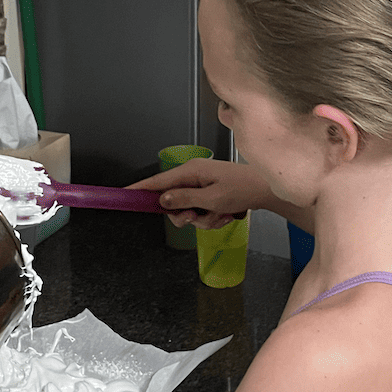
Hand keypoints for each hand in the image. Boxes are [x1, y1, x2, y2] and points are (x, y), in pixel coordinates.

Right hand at [129, 158, 269, 228]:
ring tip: (221, 215)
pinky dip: (213, 218)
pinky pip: (202, 213)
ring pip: (189, 211)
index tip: (124, 195)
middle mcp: (193, 176)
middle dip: (186, 216)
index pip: (158, 181)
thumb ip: (185, 200)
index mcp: (191, 171)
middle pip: (173, 202)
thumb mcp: (211, 199)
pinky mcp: (210, 194)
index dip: (141, 190)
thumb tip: (162, 200)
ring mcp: (202, 186)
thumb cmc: (242, 190)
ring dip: (204, 220)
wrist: (267, 190)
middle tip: (198, 217)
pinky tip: (227, 215)